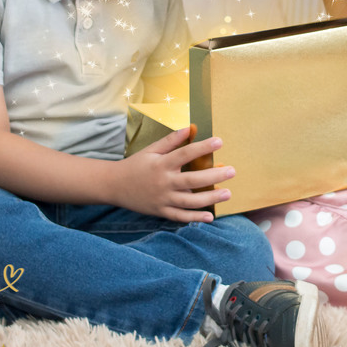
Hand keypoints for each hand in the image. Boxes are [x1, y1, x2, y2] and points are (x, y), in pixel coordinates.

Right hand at [112, 127, 235, 221]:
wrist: (114, 185)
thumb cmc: (136, 164)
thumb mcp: (151, 150)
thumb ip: (171, 140)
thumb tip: (189, 128)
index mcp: (161, 164)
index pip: (185, 154)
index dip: (202, 147)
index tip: (220, 141)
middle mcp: (163, 182)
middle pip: (192, 180)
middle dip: (214, 176)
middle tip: (232, 171)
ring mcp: (162, 199)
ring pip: (189, 201)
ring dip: (210, 198)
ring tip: (227, 193)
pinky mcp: (160, 212)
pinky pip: (180, 216)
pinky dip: (195, 218)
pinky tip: (210, 216)